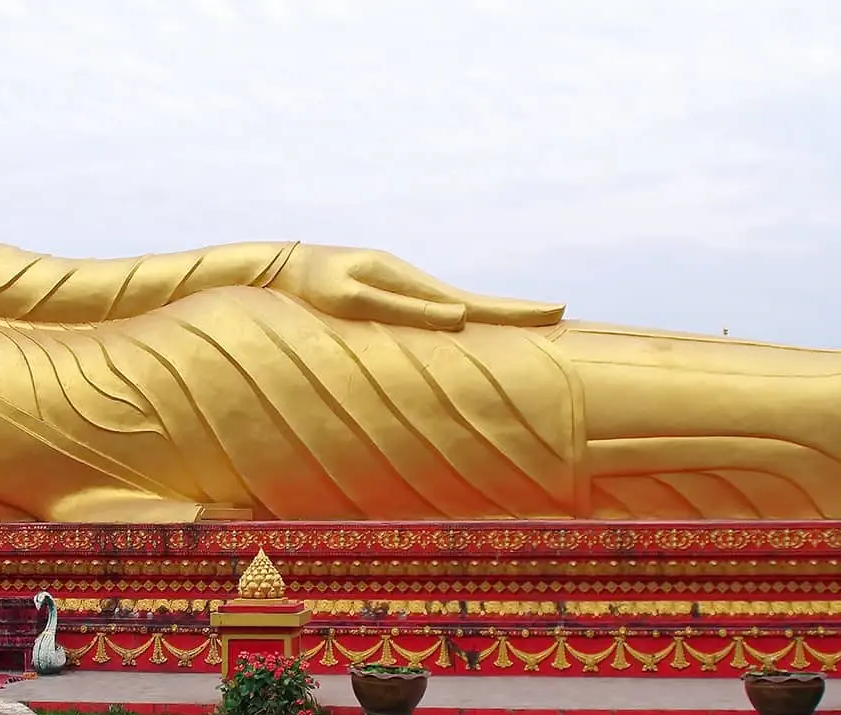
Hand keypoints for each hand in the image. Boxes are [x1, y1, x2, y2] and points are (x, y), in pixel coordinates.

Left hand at [270, 246, 563, 330]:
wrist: (281, 265)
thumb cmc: (311, 287)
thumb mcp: (354, 300)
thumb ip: (404, 310)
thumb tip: (459, 317)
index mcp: (409, 282)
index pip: (473, 303)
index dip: (513, 312)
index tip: (556, 311)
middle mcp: (411, 280)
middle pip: (473, 300)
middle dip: (514, 311)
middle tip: (559, 313)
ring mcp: (400, 285)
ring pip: (456, 303)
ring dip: (491, 314)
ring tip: (528, 319)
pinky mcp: (387, 293)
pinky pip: (434, 307)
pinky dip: (461, 314)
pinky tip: (468, 322)